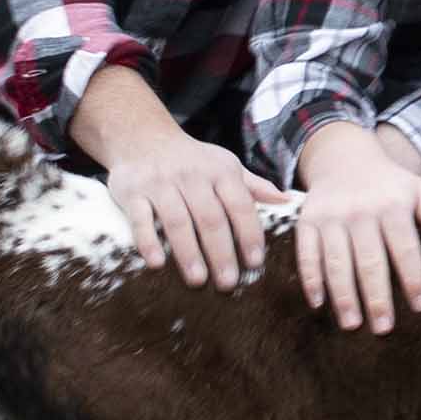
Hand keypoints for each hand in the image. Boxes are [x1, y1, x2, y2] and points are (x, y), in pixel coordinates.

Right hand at [74, 66, 278, 287]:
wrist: (141, 136)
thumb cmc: (191, 159)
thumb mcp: (224, 165)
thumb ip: (253, 185)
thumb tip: (287, 199)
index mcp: (219, 172)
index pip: (239, 205)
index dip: (248, 234)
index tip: (255, 263)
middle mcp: (191, 176)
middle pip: (210, 218)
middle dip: (221, 252)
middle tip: (228, 283)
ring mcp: (160, 184)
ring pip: (177, 221)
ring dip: (188, 252)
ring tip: (198, 280)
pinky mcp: (133, 192)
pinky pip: (140, 218)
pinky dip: (147, 240)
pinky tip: (156, 264)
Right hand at [291, 126, 420, 332]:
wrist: (344, 158)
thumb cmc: (388, 185)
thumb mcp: (416, 189)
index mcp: (392, 205)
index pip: (405, 248)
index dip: (413, 278)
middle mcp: (360, 211)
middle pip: (370, 261)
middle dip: (376, 297)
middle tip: (384, 328)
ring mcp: (331, 217)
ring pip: (337, 261)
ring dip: (343, 296)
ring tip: (352, 325)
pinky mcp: (307, 222)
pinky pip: (306, 254)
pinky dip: (310, 279)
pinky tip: (318, 304)